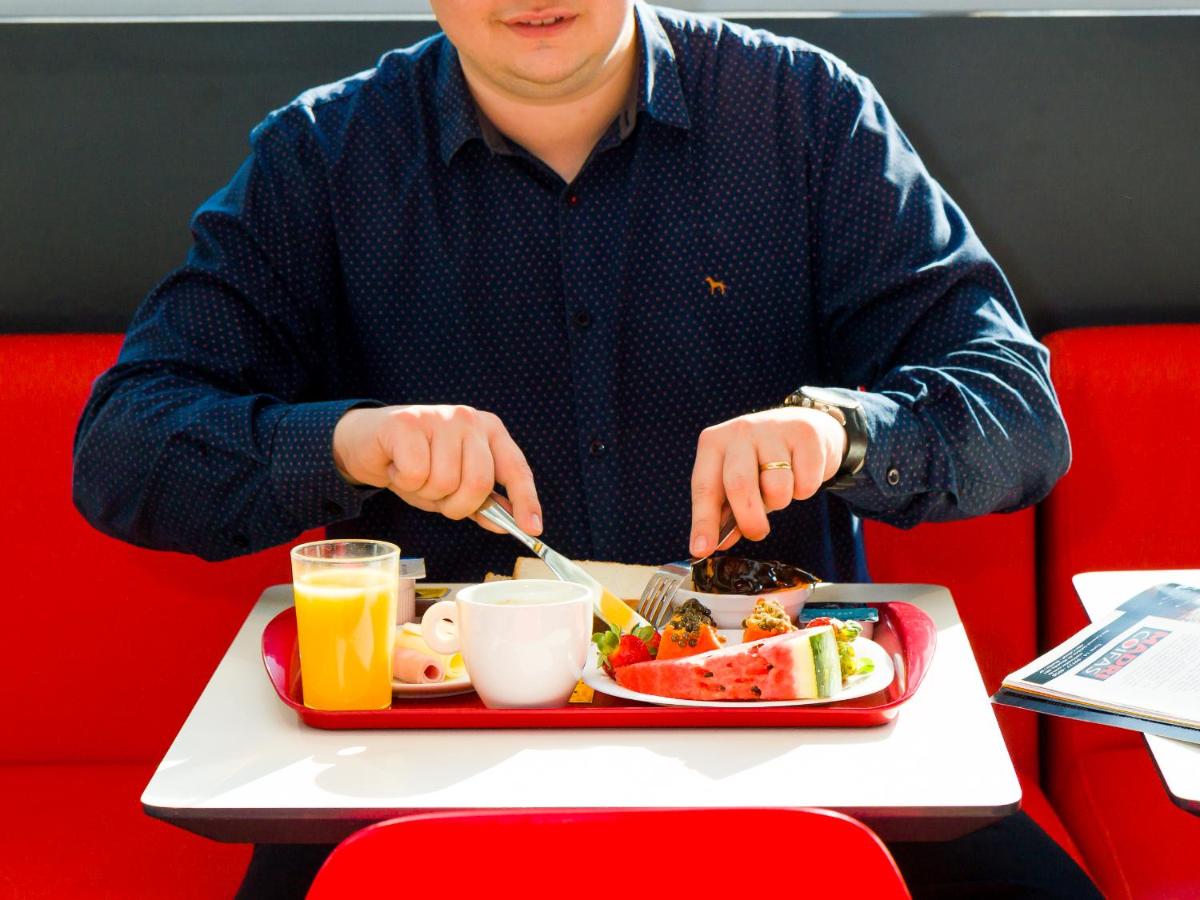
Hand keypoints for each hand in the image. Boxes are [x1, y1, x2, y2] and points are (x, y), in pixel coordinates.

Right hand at [332, 405, 541, 534]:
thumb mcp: (454, 485)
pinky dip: (404, 482)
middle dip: (457, 505)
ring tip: (414, 476)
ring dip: (426, 492)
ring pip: (445, 481)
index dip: (526, 500)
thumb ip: (483, 503)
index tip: (533, 528)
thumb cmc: (416, 463)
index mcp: (490, 431)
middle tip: (438, 497)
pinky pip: (416, 473)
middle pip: (478, 483)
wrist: (369, 443)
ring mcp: (439, 417)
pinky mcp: (408, 422)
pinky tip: (397, 467)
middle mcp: (469, 419)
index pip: (516, 469)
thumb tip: (508, 524)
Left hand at [689, 408, 846, 556]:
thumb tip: (714, 545)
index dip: (703, 522)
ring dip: (781, 501)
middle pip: (739, 485)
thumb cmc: (763, 460)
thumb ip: (726, 511)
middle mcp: (740, 432)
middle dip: (749, 520)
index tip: (702, 549)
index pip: (705, 487)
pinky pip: (806, 483)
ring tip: (781, 488)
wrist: (805, 427)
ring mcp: (773, 430)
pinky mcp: (805, 435)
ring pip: (777, 487)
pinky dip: (805, 490)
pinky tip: (801, 474)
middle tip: (757, 533)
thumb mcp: (738, 479)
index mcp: (714, 443)